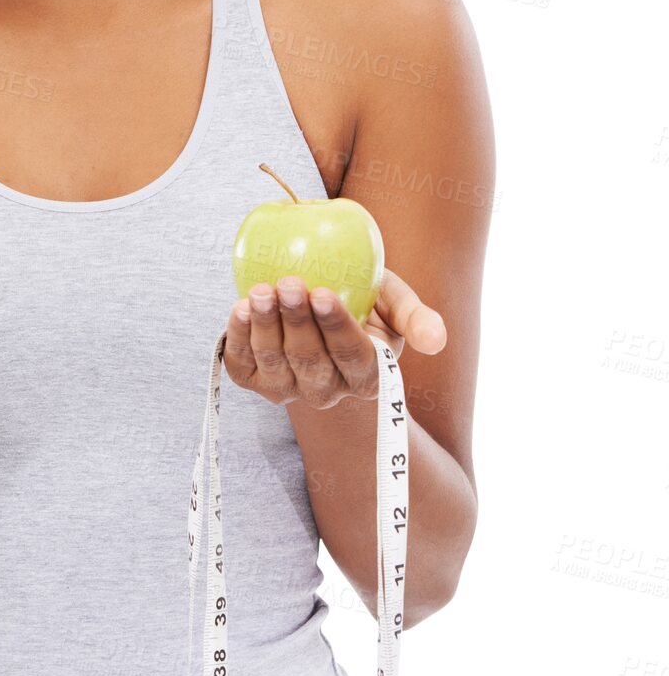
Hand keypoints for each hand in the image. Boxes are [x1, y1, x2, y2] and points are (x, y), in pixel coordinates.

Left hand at [221, 270, 445, 407]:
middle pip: (311, 361)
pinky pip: (243, 366)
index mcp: (368, 376)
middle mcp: (328, 391)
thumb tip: (437, 341)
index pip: (353, 355)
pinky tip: (240, 308)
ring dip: (265, 327)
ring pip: (276, 364)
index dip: (337, 327)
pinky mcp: (256, 382)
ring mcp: (289, 391)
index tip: (323, 293)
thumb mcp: (392, 301)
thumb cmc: (362, 299)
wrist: (313, 303)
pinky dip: (238, 338)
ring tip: (260, 292)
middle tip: (289, 284)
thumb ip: (414, 317)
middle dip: (297, 322)